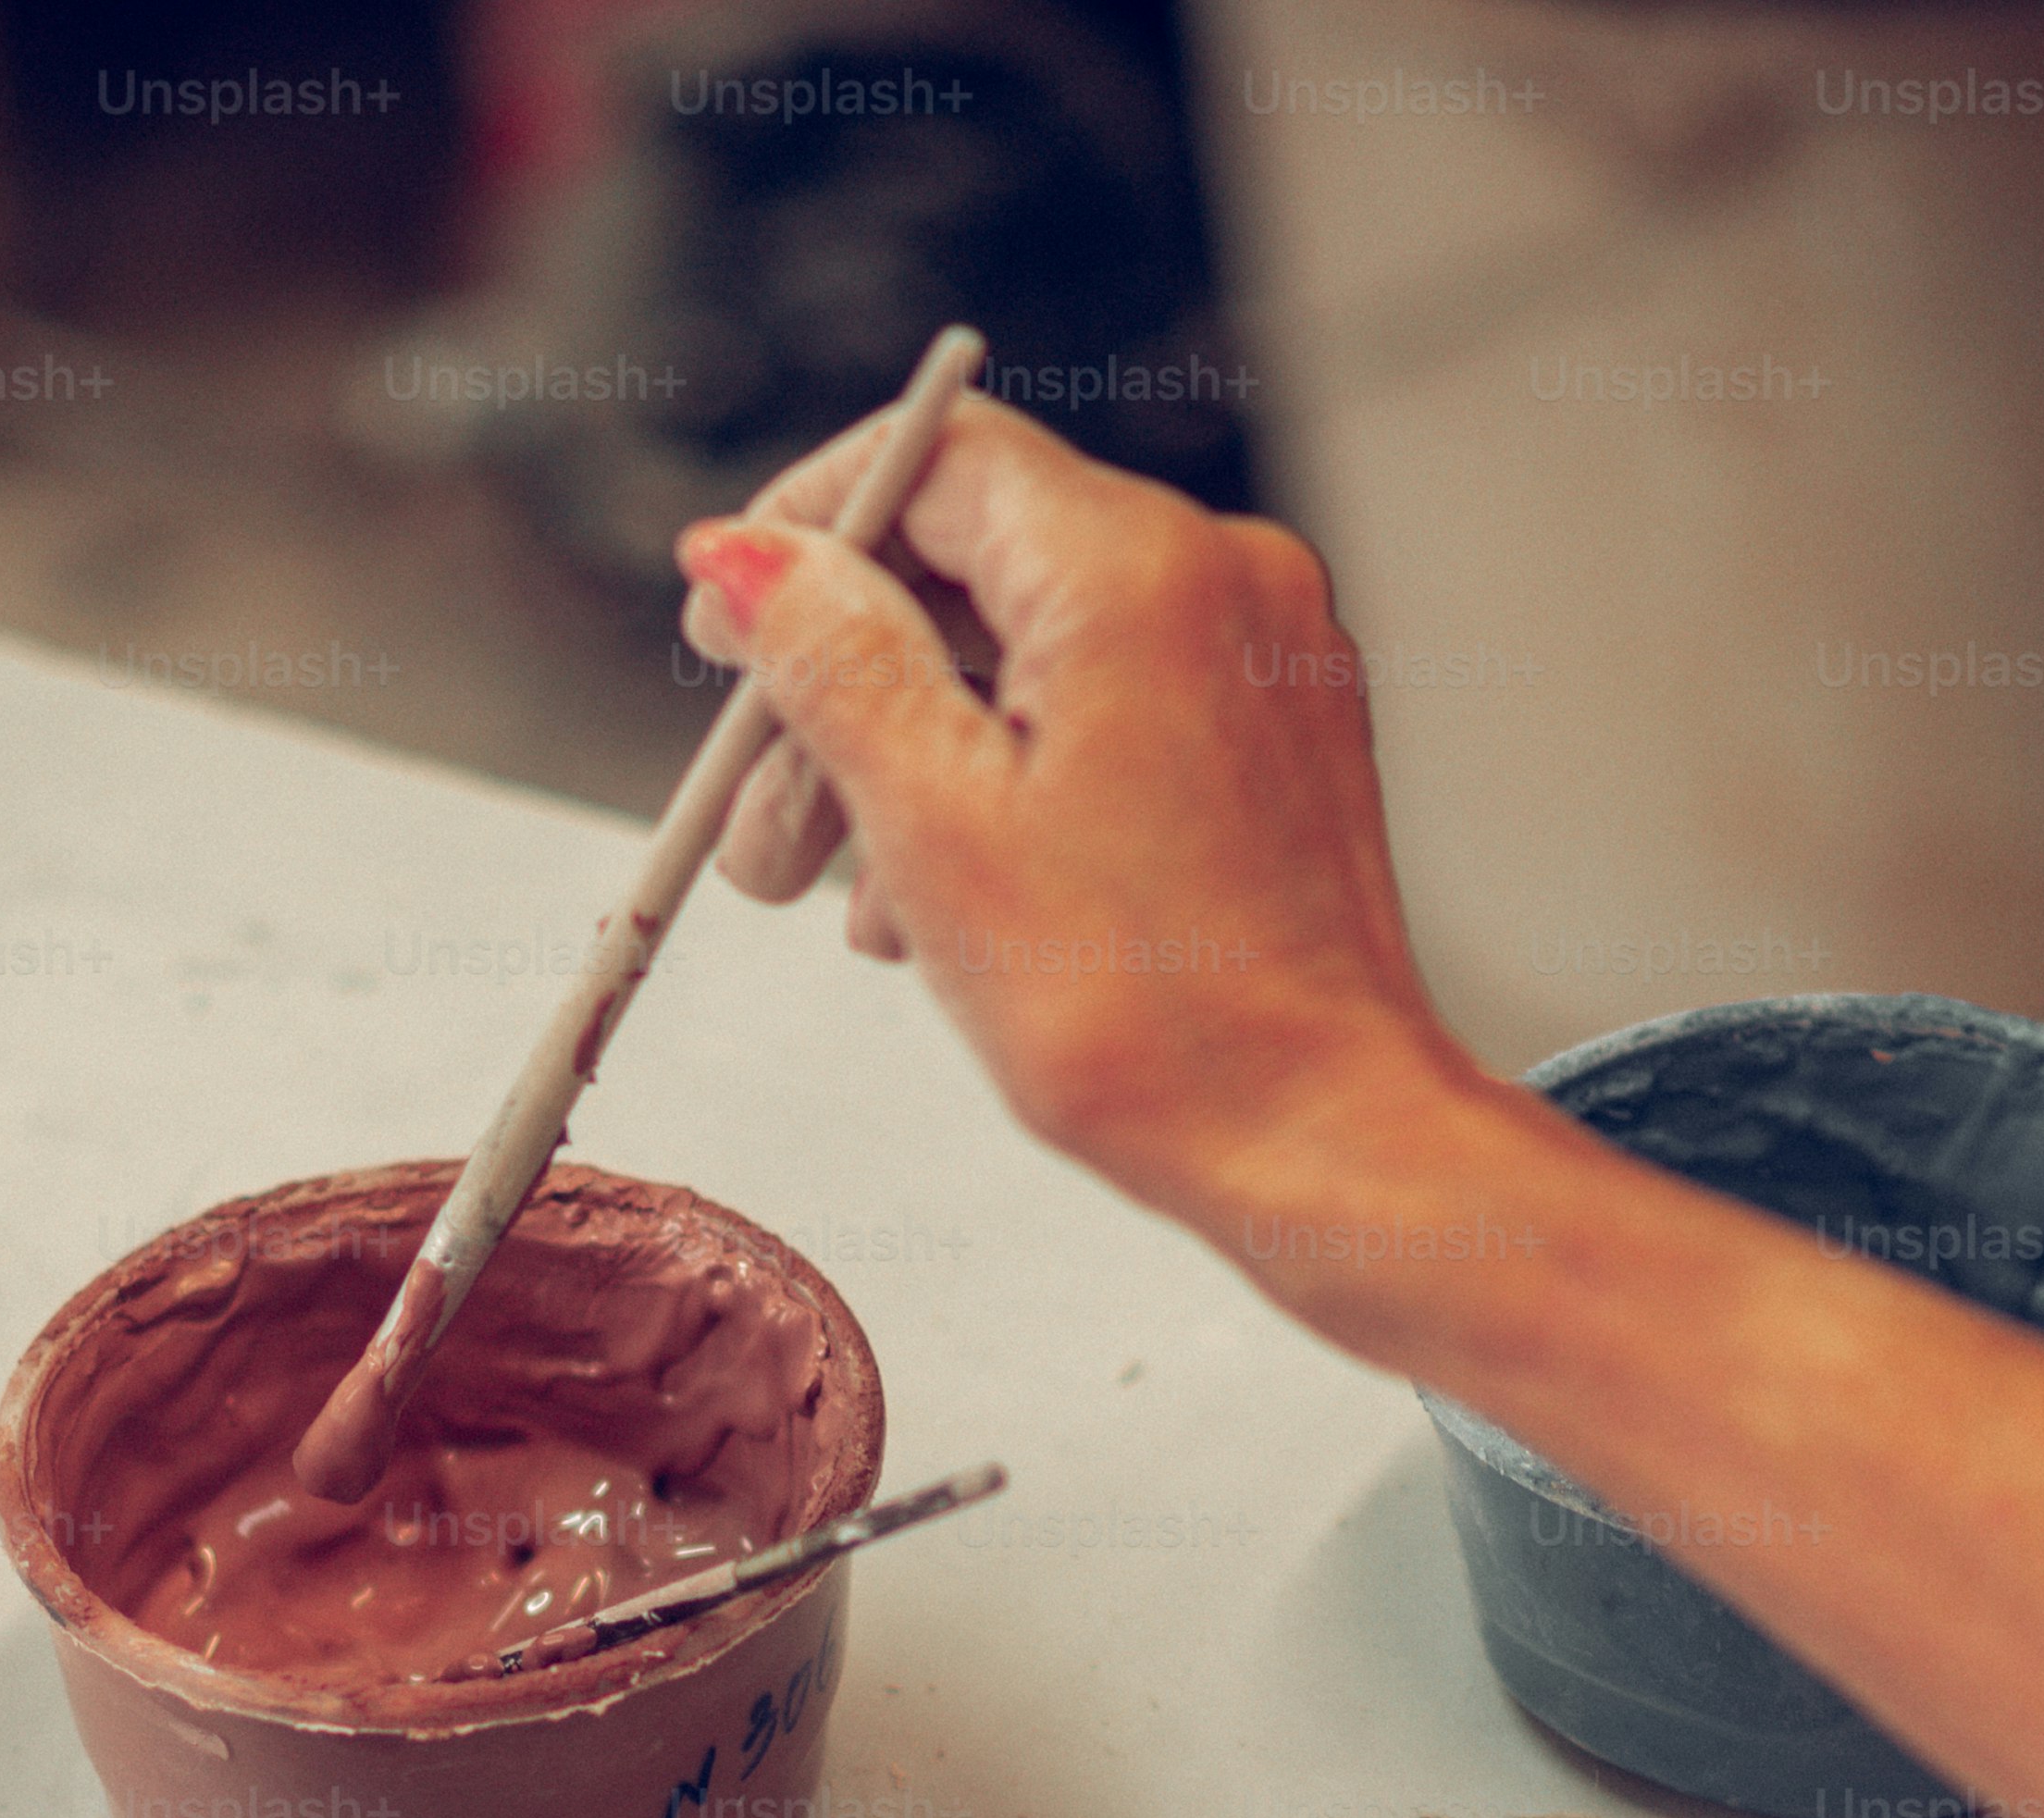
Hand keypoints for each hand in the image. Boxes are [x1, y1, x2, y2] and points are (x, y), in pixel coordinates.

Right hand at [675, 397, 1487, 1250]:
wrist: (1320, 1135)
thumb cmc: (1145, 1013)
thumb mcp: (935, 826)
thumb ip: (833, 661)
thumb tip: (745, 557)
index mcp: (1136, 571)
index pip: (934, 456)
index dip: (805, 526)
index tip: (723, 621)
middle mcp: (1219, 577)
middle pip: (976, 560)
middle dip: (841, 679)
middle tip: (751, 806)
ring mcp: (1259, 653)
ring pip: (1031, 645)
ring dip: (910, 747)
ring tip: (831, 891)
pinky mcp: (1274, 730)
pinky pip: (1106, 702)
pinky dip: (1008, 772)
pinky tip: (942, 894)